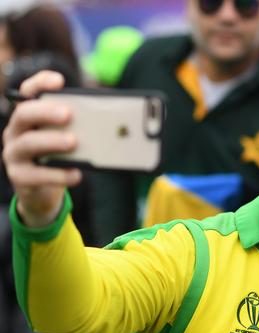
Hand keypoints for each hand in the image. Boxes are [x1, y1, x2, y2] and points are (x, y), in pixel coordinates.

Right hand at [2, 71, 80, 226]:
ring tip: (73, 142)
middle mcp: (16, 132)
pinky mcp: (19, 177)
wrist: (44, 191)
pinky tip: (76, 174)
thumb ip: (79, 126)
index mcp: (29, 117)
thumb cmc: (58, 157)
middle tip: (68, 114)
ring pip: (28, 143)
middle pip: (24, 114)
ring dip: (52, 141)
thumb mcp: (66, 138)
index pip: (28, 93)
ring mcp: (14, 154)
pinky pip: (37, 175)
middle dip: (46, 111)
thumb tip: (111, 120)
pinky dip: (58, 175)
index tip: (59, 81)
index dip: (39, 83)